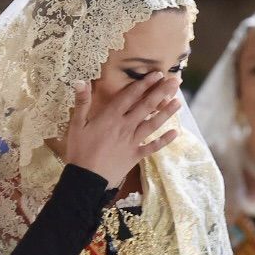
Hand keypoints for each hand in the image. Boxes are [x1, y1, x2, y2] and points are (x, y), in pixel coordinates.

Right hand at [60, 73, 181, 187]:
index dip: (144, 84)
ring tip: (179, 102)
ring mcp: (132, 141)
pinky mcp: (135, 156)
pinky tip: (175, 133)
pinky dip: (164, 140)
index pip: (130, 96)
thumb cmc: (79, 151)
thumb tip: (80, 80)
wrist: (87, 180)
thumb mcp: (76, 125)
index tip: (157, 74)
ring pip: (152, 124)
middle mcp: (125, 126)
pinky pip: (152, 147)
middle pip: (146, 107)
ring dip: (166, 113)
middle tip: (175, 82)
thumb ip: (82, 103)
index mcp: (110, 117)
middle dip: (161, 93)